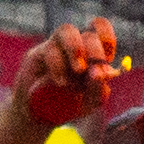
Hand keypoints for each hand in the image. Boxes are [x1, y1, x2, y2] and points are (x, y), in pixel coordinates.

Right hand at [10, 19, 126, 129]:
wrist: (38, 116)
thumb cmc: (69, 105)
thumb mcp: (89, 101)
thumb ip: (98, 89)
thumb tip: (100, 74)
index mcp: (89, 50)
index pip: (99, 27)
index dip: (106, 37)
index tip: (107, 59)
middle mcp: (72, 44)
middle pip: (87, 32)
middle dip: (95, 51)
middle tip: (96, 71)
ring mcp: (53, 47)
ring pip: (66, 30)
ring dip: (76, 48)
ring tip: (79, 70)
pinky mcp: (35, 56)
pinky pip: (49, 52)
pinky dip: (58, 67)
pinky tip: (61, 83)